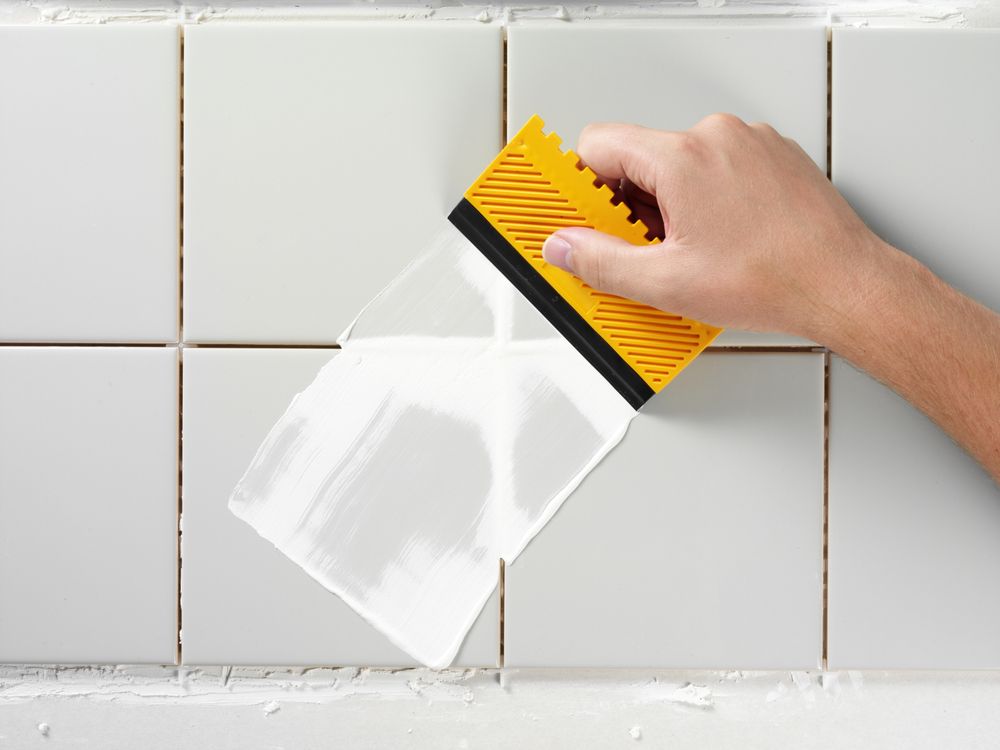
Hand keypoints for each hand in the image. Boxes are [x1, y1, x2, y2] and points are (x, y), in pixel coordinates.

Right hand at [541, 114, 891, 339]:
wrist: (844, 284)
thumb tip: (565, 247)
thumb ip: (601, 262)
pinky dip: (703, 198)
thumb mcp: (667, 283)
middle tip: (631, 248)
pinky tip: (715, 240)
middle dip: (627, 204)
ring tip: (684, 252)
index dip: (580, 184)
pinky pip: (716, 167)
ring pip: (679, 164)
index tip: (575, 212)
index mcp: (683, 157)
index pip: (600, 144)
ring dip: (666, 204)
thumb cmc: (774, 279)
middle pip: (640, 157)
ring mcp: (749, 143)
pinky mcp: (772, 156)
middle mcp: (716, 137)